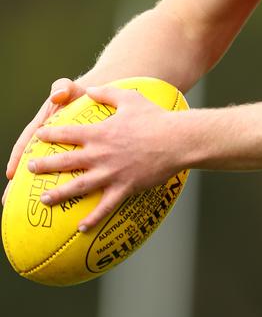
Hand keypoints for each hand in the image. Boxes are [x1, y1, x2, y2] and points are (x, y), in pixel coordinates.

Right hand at [3, 78, 84, 203]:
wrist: (98, 98)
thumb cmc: (80, 95)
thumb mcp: (70, 89)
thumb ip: (61, 88)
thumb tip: (58, 95)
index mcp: (44, 127)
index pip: (27, 142)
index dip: (18, 157)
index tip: (11, 173)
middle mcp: (51, 143)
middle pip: (33, 163)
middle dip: (21, 181)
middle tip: (11, 199)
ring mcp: (63, 151)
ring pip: (52, 173)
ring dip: (42, 188)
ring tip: (34, 208)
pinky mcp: (79, 158)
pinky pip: (72, 174)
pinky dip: (69, 189)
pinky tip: (68, 204)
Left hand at [25, 84, 179, 230]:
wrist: (176, 140)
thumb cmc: (155, 118)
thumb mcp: (130, 98)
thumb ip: (107, 93)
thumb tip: (90, 89)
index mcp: (101, 133)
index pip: (68, 134)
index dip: (50, 135)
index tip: (38, 136)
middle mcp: (101, 154)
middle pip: (66, 161)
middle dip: (45, 165)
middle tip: (30, 169)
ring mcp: (111, 173)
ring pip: (79, 186)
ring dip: (60, 194)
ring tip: (45, 199)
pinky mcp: (125, 187)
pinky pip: (105, 206)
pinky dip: (92, 218)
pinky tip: (81, 228)